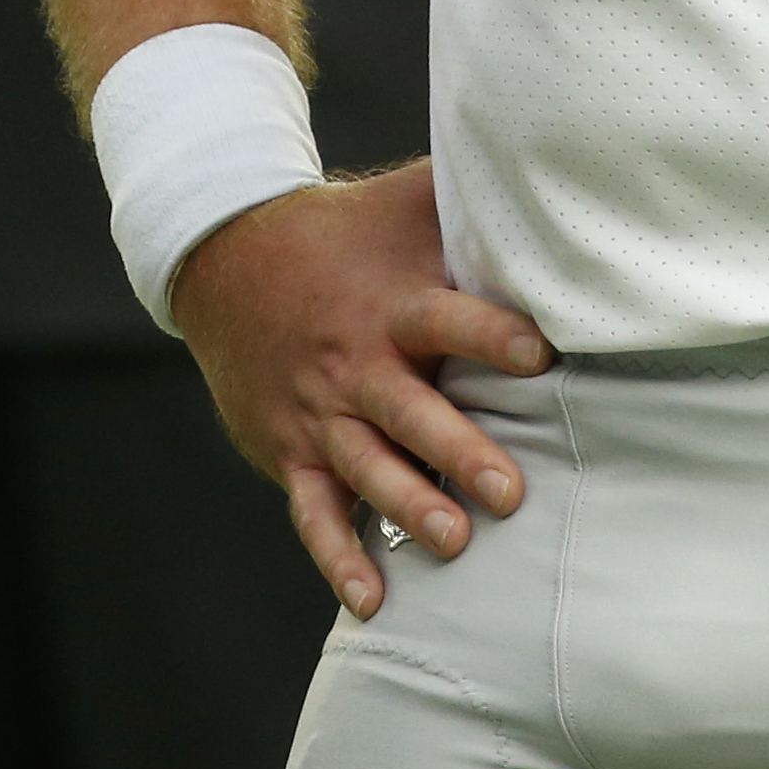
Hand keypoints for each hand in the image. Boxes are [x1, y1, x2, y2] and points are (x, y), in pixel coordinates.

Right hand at [167, 158, 552, 619]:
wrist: (223, 260)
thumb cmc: (339, 233)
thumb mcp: (398, 203)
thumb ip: (465, 195)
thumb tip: (546, 167)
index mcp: (392, 304)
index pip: (448, 319)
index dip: (491, 335)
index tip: (539, 354)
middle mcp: (355, 363)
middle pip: (411, 412)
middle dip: (459, 451)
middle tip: (510, 490)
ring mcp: (320, 413)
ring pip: (366, 467)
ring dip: (408, 506)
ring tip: (452, 540)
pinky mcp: (291, 450)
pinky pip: (315, 512)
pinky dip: (339, 557)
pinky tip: (373, 600)